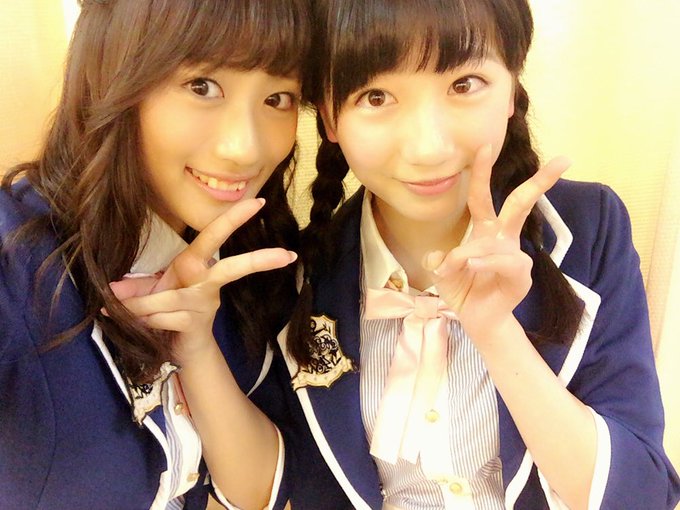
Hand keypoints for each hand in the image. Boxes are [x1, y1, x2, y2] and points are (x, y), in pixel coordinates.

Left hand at [109, 198, 296, 360]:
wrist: (180, 349)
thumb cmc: (168, 311)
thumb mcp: (151, 291)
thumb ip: (135, 287)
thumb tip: (109, 290)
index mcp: (196, 264)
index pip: (215, 235)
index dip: (234, 218)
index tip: (258, 203)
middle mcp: (206, 282)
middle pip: (233, 267)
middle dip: (259, 260)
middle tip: (287, 255)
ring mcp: (205, 304)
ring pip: (168, 298)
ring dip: (140, 306)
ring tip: (119, 309)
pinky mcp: (196, 324)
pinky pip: (161, 317)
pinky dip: (142, 320)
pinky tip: (139, 326)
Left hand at [425, 145, 568, 340]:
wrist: (477, 319)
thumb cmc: (463, 289)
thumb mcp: (442, 272)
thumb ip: (438, 260)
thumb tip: (439, 256)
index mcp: (485, 229)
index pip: (482, 196)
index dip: (481, 172)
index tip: (485, 145)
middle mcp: (502, 237)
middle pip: (520, 203)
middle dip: (540, 182)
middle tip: (564, 160)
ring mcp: (514, 255)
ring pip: (494, 242)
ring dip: (468, 254)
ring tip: (452, 268)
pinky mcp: (521, 275)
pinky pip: (503, 261)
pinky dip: (484, 262)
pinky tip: (471, 267)